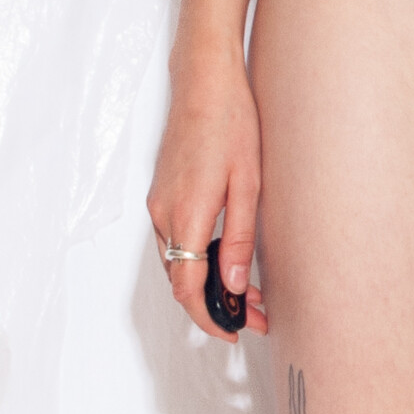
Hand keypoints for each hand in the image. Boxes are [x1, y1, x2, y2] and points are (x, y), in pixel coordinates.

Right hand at [146, 45, 267, 340]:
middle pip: (180, 281)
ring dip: (205, 282)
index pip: (188, 289)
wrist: (204, 81)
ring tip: (248, 288)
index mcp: (186, 215)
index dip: (210, 319)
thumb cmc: (231, 122)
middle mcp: (163, 214)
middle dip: (214, 305)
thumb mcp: (248, 183)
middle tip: (256, 313)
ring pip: (176, 262)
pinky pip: (174, 239)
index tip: (236, 332)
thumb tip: (233, 285)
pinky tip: (224, 255)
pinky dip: (196, 258)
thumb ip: (238, 238)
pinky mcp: (162, 192)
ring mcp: (158, 203)